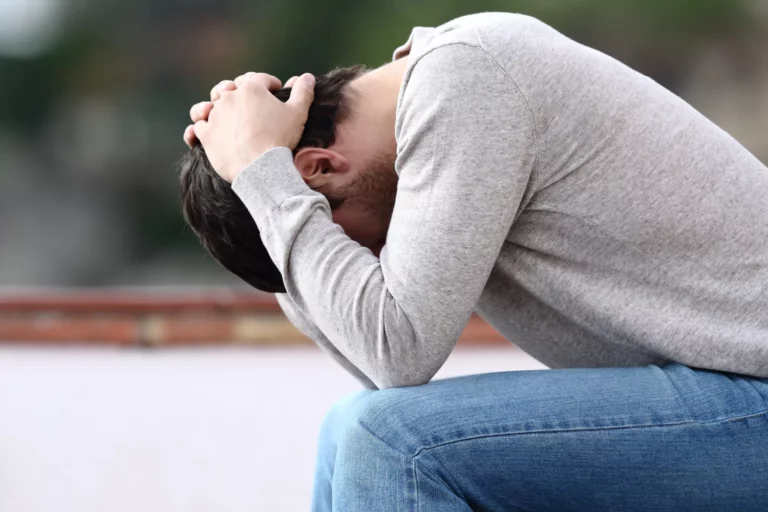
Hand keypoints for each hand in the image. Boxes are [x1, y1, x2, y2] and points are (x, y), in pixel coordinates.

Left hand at [183, 74, 305, 147]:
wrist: (260, 167)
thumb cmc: (280, 138)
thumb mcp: (298, 113)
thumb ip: (303, 92)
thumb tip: (307, 77)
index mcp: (251, 89)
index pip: (260, 79)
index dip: (270, 84)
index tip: (276, 91)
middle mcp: (229, 97)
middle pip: (233, 87)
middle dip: (241, 91)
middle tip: (251, 103)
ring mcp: (215, 115)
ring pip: (212, 104)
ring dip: (217, 106)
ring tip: (222, 113)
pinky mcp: (206, 134)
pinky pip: (197, 127)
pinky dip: (201, 127)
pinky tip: (203, 130)